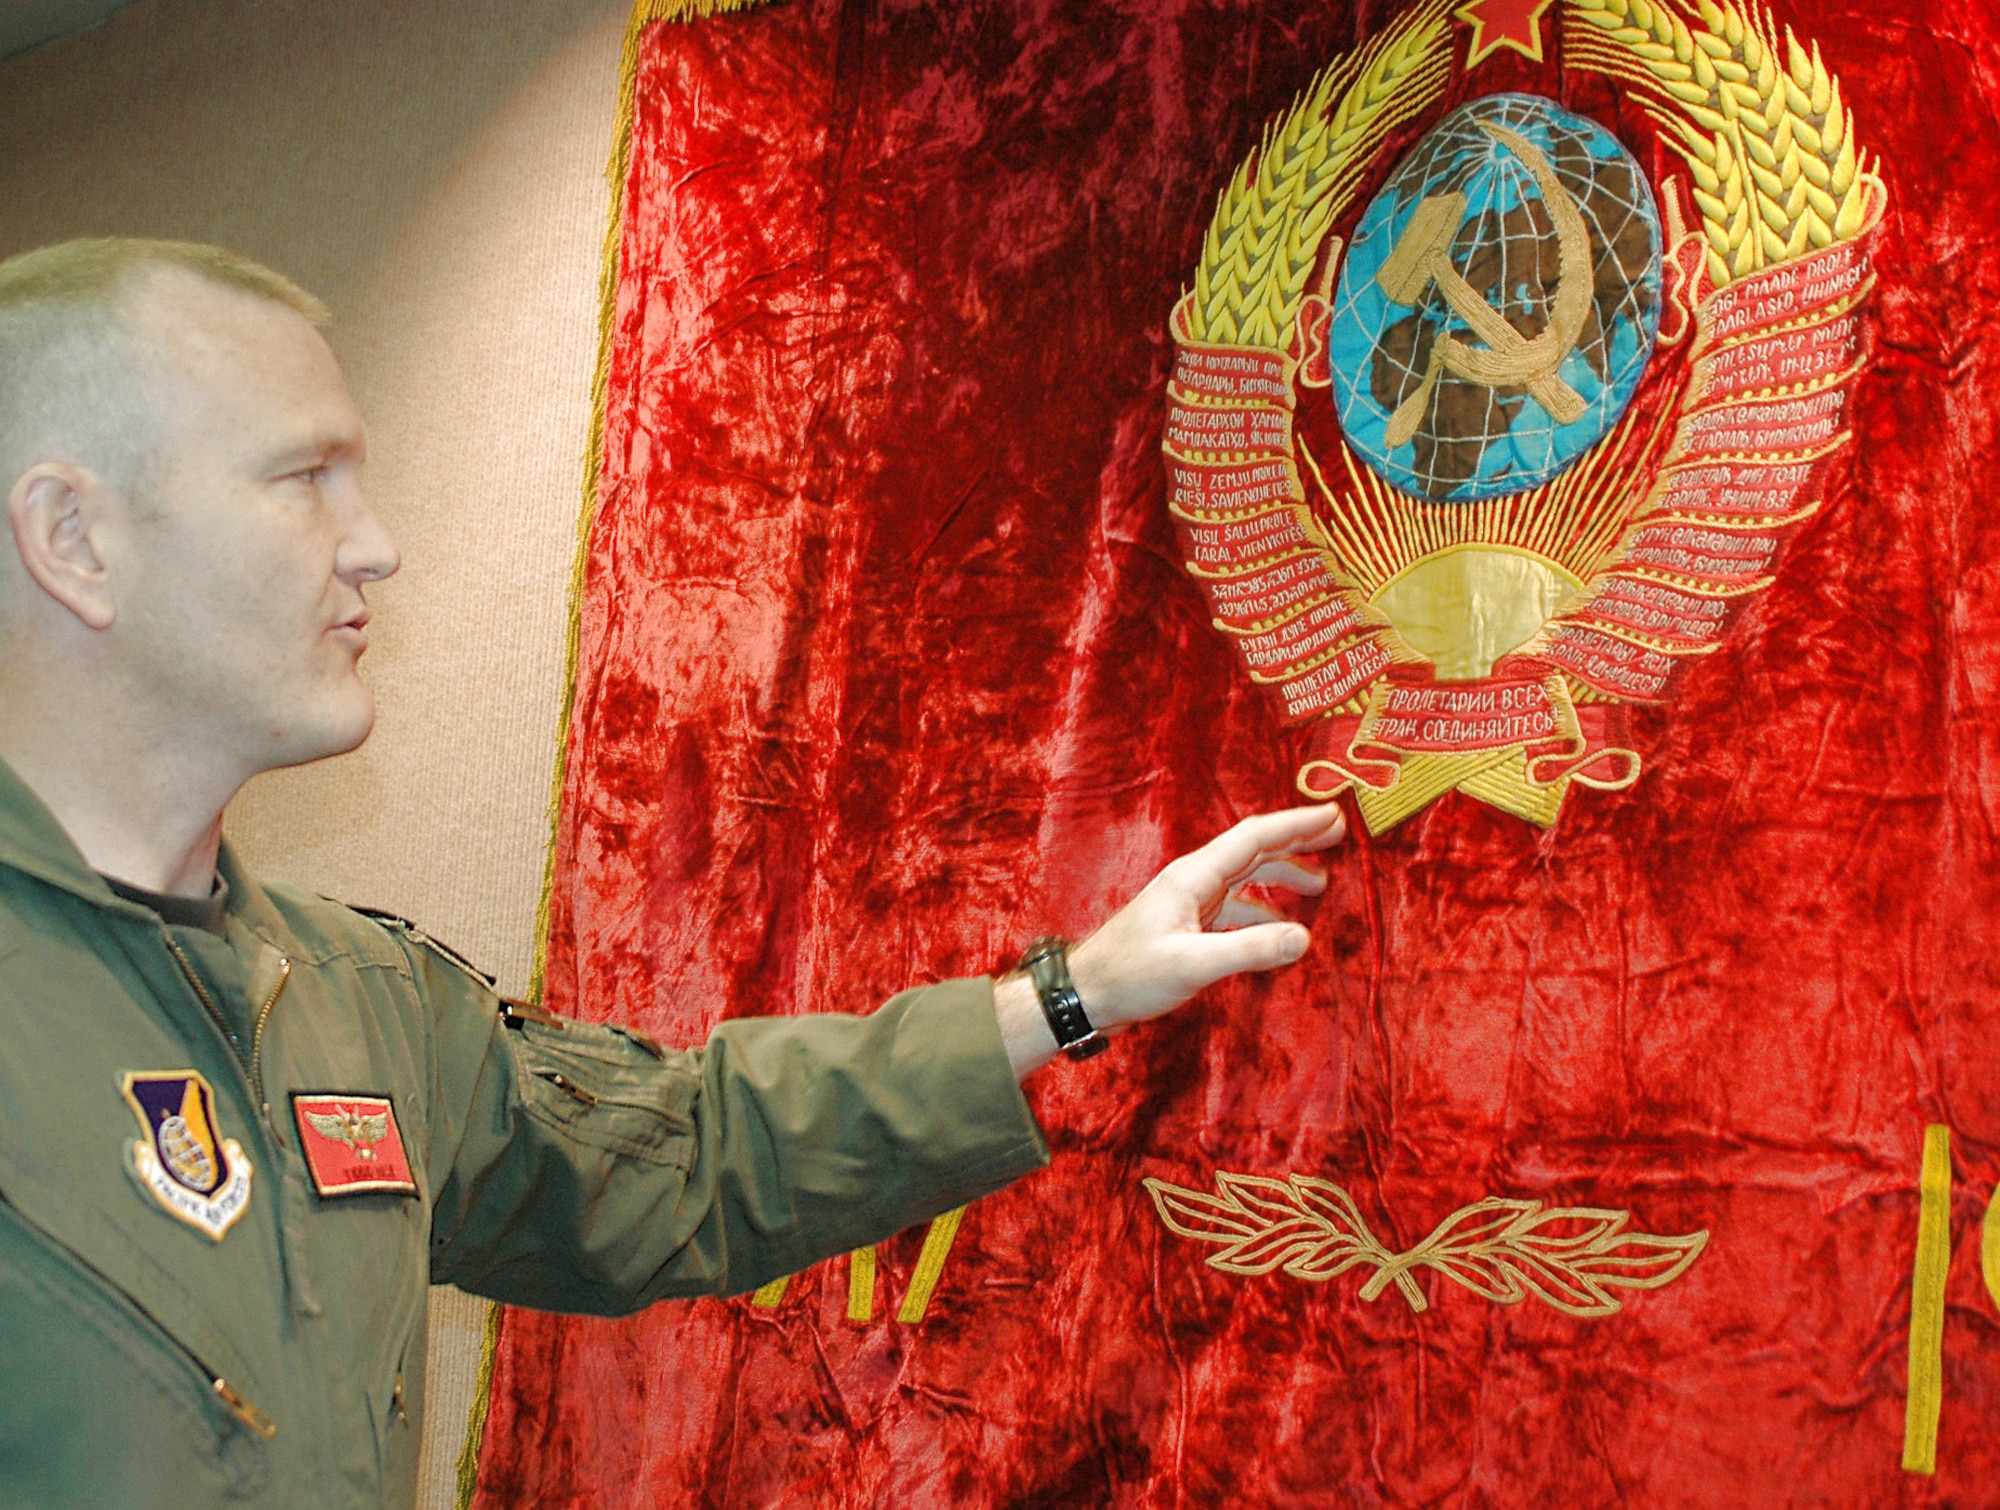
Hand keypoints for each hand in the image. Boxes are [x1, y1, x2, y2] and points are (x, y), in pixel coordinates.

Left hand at [994, 804, 1346, 1077]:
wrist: (1086, 993)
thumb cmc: (1131, 974)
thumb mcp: (1193, 964)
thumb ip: (1249, 949)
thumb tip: (1304, 938)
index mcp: (1195, 876)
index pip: (1254, 838)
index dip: (1296, 825)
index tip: (1335, 816)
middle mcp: (1194, 880)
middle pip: (1253, 849)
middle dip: (1296, 840)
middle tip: (1337, 834)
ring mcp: (1189, 901)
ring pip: (1245, 878)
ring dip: (1282, 875)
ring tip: (1319, 883)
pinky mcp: (1187, 925)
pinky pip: (1234, 908)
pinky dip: (1263, 911)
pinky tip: (1280, 929)